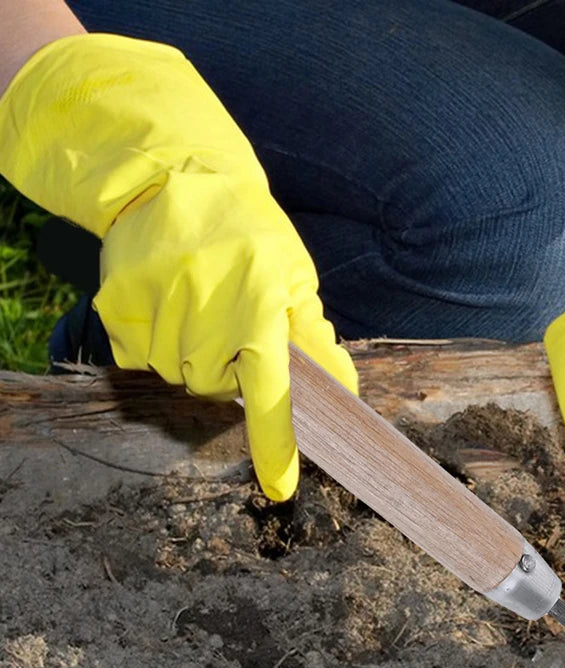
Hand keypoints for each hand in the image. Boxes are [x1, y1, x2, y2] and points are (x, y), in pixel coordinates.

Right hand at [0, 33, 356, 499]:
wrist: (169, 177)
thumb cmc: (247, 232)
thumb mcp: (293, 276)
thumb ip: (313, 336)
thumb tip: (344, 391)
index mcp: (258, 307)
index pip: (271, 394)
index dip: (276, 445)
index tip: (282, 489)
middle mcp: (206, 313)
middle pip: (216, 389)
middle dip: (228, 368)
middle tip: (231, 322)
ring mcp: (156, 309)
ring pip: (178, 376)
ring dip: (193, 355)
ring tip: (199, 302)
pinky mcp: (116, 305)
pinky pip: (141, 358)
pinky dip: (157, 342)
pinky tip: (168, 302)